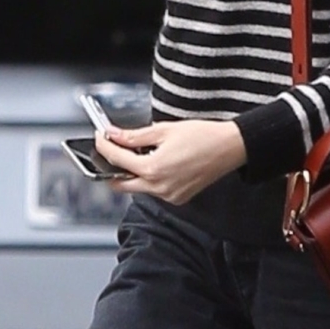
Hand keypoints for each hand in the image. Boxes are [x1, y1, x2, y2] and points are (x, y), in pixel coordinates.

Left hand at [96, 118, 247, 202]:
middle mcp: (159, 187)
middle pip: (120, 183)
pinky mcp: (177, 198)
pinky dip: (149, 178)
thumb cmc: (203, 137)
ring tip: (139, 153)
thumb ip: (135, 136)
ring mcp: (168, 196)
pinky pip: (154, 191)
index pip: (116, 159)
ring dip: (132, 172)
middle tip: (110, 150)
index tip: (100, 138)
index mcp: (153, 169)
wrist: (229, 149)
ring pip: (137, 187)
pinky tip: (156, 163)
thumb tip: (114, 135)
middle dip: (110, 167)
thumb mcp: (164, 130)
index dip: (104, 146)